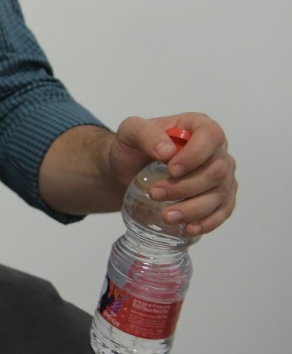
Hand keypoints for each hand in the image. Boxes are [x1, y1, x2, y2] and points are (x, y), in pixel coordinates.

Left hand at [110, 113, 237, 236]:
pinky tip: (189, 227)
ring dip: (193, 208)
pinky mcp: (221, 197)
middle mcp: (217, 150)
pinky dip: (208, 222)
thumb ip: (145, 134)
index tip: (170, 169)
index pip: (210, 136)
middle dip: (185, 187)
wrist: (129, 169)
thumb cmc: (133, 147)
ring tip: (166, 216)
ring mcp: (222, 175)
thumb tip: (167, 152)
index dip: (195, 155)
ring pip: (219, 195)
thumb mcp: (129, 131)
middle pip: (215, 171)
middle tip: (155, 193)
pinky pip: (223, 211)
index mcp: (199, 126)